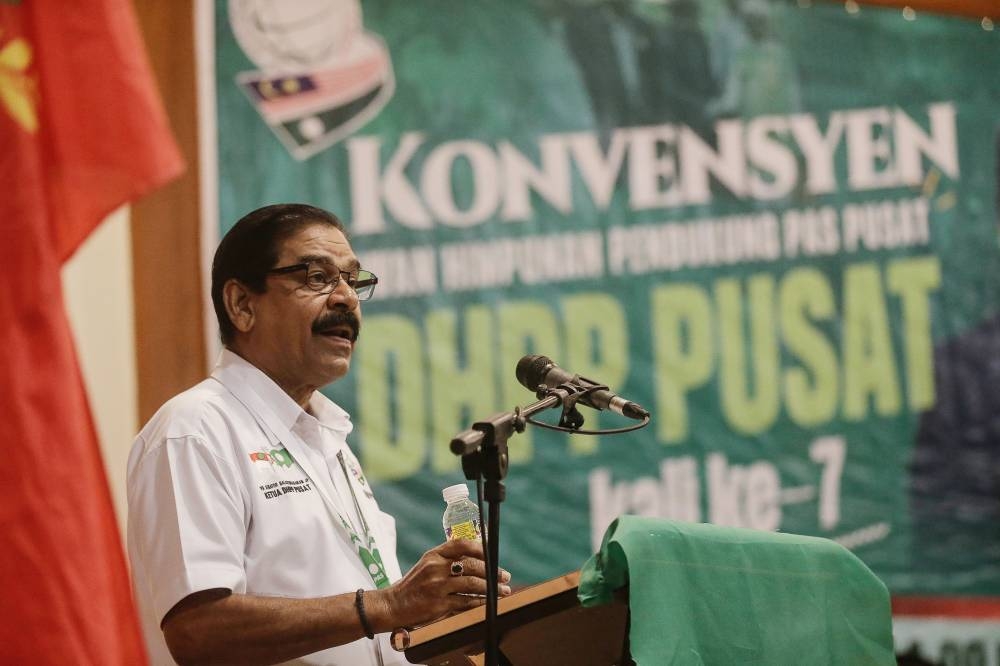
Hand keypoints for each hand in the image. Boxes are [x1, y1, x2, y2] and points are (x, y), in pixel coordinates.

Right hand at [367, 539, 511, 629]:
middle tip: (505, 576)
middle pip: (472, 565)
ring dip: (491, 588)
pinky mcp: (439, 604)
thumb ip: (446, 559)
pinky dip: (480, 602)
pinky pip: (466, 602)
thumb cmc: (413, 585)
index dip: (481, 548)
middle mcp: (436, 568)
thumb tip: (475, 557)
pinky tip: (488, 603)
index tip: (493, 555)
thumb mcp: (426, 564)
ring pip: (472, 583)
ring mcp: (437, 586)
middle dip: (493, 571)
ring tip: (503, 590)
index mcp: (434, 555)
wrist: (392, 605)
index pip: (461, 544)